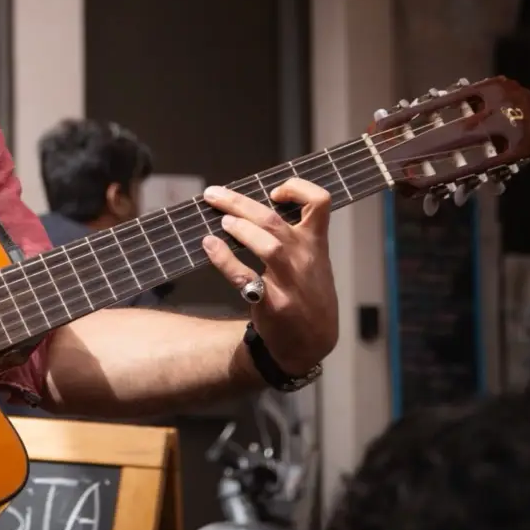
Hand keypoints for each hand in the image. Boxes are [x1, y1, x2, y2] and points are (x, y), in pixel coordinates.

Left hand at [200, 179, 336, 375]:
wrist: (311, 341)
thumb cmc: (306, 293)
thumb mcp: (314, 261)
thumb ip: (294, 236)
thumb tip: (250, 207)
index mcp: (315, 244)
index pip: (320, 203)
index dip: (298, 187)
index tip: (274, 191)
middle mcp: (304, 258)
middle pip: (274, 220)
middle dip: (239, 203)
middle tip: (214, 194)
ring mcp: (290, 281)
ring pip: (268, 245)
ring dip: (240, 229)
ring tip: (222, 222)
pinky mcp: (273, 303)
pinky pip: (245, 277)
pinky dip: (224, 259)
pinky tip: (209, 246)